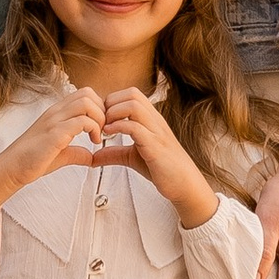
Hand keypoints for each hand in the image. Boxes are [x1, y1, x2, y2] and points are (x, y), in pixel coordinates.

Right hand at [0, 87, 116, 221]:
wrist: (12, 168)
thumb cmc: (32, 161)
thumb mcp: (61, 154)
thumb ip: (77, 152)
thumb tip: (92, 158)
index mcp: (57, 113)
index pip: (84, 94)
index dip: (99, 107)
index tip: (100, 127)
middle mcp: (56, 112)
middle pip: (88, 93)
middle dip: (102, 110)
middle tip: (102, 130)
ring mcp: (54, 121)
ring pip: (86, 103)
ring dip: (99, 118)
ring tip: (98, 136)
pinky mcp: (55, 133)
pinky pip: (81, 121)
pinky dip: (93, 129)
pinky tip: (93, 143)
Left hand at [95, 86, 216, 227]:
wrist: (185, 184)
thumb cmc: (162, 169)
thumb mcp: (132, 157)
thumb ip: (114, 154)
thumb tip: (93, 157)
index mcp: (150, 119)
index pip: (131, 94)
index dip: (112, 101)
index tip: (101, 118)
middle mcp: (154, 121)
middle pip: (132, 94)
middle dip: (111, 103)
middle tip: (100, 120)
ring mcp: (156, 131)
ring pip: (134, 105)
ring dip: (113, 113)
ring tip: (104, 128)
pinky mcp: (155, 146)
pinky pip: (136, 127)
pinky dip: (119, 128)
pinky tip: (109, 135)